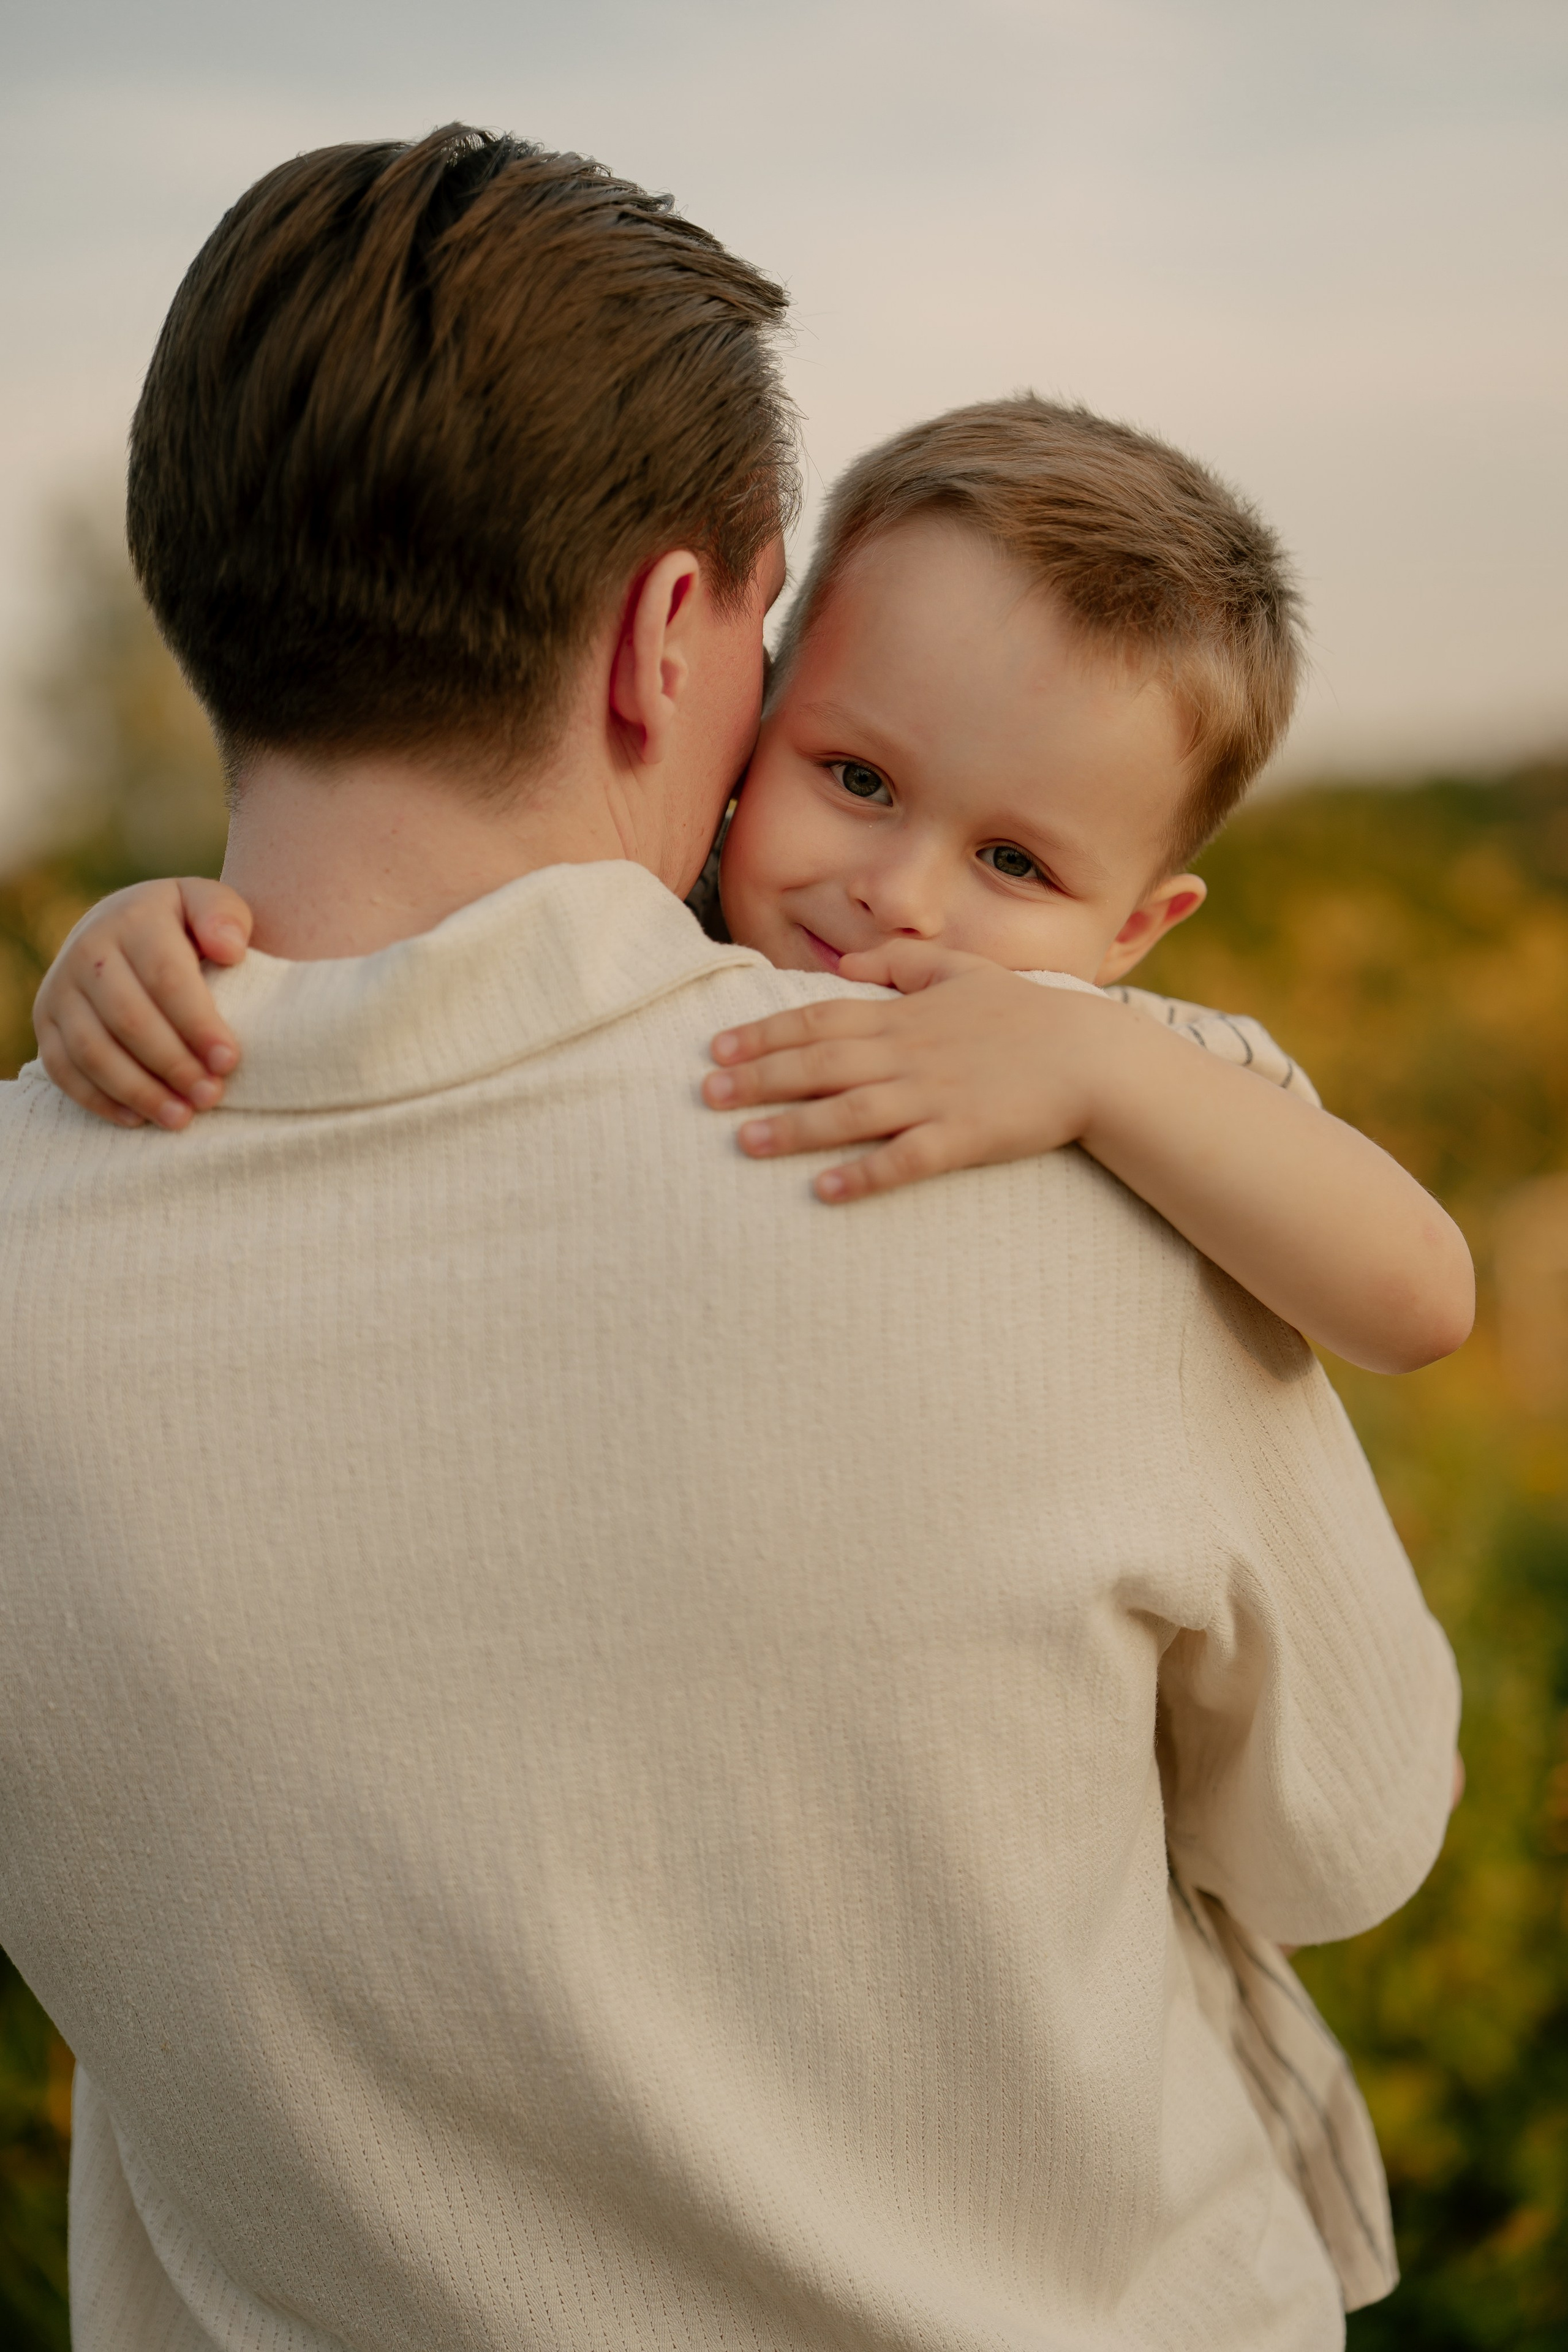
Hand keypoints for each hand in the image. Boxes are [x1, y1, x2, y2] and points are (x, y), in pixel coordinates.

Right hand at [34, 877, 252, 1128]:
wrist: (122, 924)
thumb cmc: (182, 925)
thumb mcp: (207, 905)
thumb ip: (224, 916)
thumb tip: (230, 950)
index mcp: (134, 920)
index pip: (166, 978)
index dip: (197, 1024)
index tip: (229, 1061)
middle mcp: (87, 950)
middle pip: (129, 1020)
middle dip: (173, 1065)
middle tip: (211, 1096)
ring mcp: (60, 987)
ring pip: (93, 1050)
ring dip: (138, 1091)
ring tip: (181, 1118)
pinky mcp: (44, 1019)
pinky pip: (62, 1068)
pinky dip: (98, 1100)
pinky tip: (138, 1120)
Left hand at [702, 938, 1115, 1200]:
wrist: (1094, 1057)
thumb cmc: (1028, 1016)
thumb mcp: (965, 971)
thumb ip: (904, 962)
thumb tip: (848, 961)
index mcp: (905, 1015)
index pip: (821, 1020)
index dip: (766, 1033)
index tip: (718, 1048)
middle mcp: (911, 1054)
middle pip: (822, 1065)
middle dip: (761, 1079)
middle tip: (706, 1094)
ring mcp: (936, 1096)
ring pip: (852, 1112)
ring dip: (796, 1128)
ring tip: (745, 1142)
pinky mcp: (965, 1137)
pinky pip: (906, 1160)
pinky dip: (865, 1175)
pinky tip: (826, 1191)